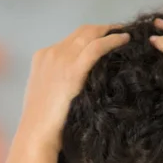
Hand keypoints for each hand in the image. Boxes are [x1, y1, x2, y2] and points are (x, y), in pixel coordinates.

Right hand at [19, 25, 129, 151]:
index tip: (105, 38)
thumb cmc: (44, 124)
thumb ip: (61, 82)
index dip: (90, 36)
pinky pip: (96, 47)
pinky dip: (112, 40)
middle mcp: (51, 53)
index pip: (71, 39)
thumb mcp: (49, 95)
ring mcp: (61, 59)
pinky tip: (125, 40)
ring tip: (127, 34)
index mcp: (42, 57)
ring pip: (90, 34)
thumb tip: (80, 83)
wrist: (36, 134)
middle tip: (121, 31)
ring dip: (110, 31)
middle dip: (102, 29)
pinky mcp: (72, 70)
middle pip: (82, 32)